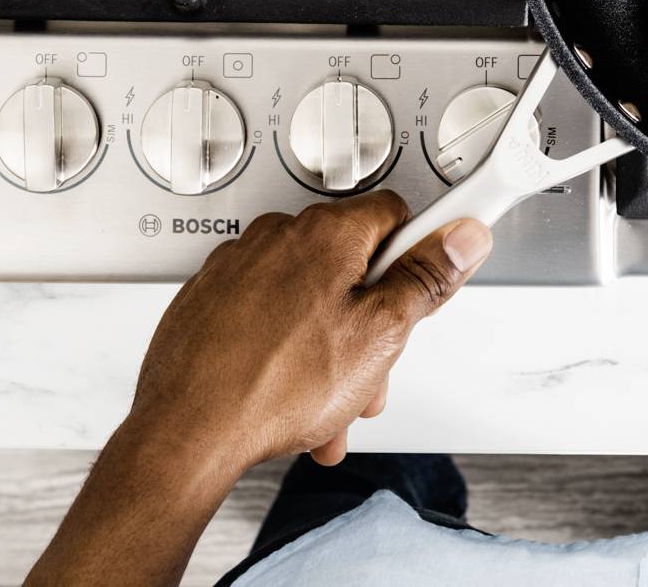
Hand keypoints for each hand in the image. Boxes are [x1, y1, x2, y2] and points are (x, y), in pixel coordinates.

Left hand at [126, 192, 493, 476]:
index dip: (419, 255)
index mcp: (326, 232)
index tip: (426, 283)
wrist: (186, 432)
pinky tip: (289, 394)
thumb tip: (461, 238)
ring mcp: (237, 267)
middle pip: (351, 265)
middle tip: (372, 367)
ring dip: (329, 345)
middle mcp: (277, 236)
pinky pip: (265, 316)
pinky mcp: (209, 300)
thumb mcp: (379, 336)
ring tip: (327, 401)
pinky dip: (284, 349)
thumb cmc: (272, 387)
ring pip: (308, 298)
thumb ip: (426, 279)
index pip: (397, 214)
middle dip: (370, 321)